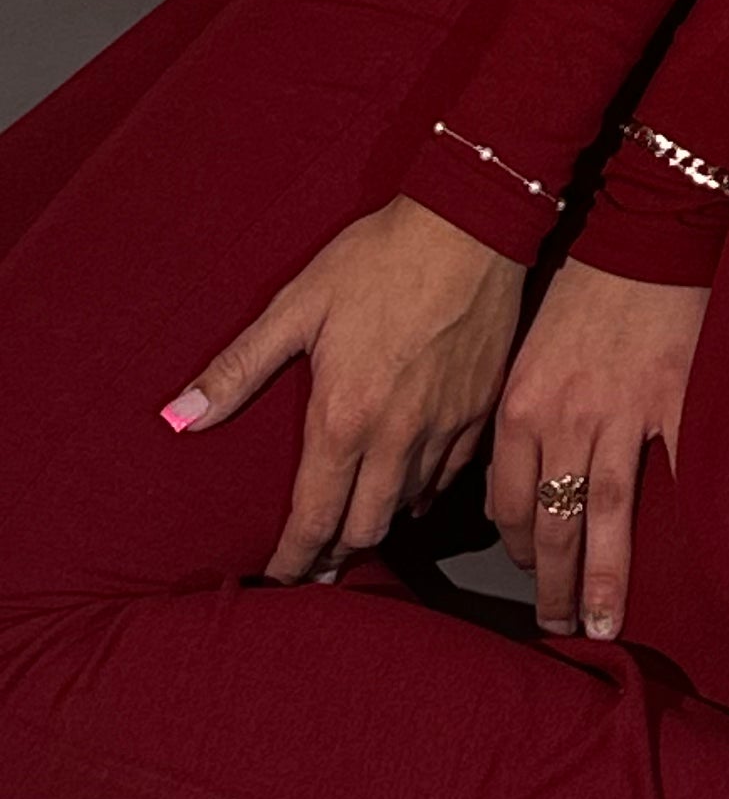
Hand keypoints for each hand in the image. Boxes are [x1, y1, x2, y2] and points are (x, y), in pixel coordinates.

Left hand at [163, 194, 524, 579]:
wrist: (473, 222)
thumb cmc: (380, 257)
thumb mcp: (299, 303)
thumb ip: (240, 366)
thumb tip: (178, 416)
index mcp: (344, 418)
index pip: (313, 519)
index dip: (293, 559)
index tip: (277, 577)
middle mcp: (395, 437)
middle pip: (363, 530)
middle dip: (334, 554)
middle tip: (315, 565)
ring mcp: (444, 426)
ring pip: (406, 507)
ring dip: (376, 524)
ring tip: (355, 530)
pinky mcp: (480, 408)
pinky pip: (449, 476)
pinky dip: (421, 492)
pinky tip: (408, 488)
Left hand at [491, 258, 708, 638]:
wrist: (640, 228)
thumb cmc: (578, 280)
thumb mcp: (522, 346)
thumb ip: (517, 415)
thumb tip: (510, 482)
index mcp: (520, 407)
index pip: (506, 503)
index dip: (516, 545)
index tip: (527, 570)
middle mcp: (564, 419)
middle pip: (553, 524)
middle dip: (555, 585)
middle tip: (561, 627)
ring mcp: (621, 414)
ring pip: (606, 517)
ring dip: (602, 578)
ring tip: (604, 623)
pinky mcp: (674, 399)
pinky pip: (673, 473)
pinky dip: (675, 520)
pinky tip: (678, 558)